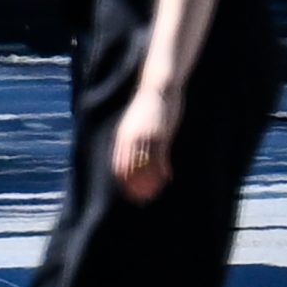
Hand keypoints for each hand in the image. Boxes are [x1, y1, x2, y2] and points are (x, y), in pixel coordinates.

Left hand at [112, 85, 177, 202]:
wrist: (158, 88)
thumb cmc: (148, 106)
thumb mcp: (135, 123)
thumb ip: (131, 138)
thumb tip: (132, 152)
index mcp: (123, 136)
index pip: (118, 163)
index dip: (122, 179)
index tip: (127, 191)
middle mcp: (132, 138)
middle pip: (130, 168)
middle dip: (134, 185)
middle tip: (139, 198)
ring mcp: (146, 137)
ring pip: (146, 166)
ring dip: (150, 181)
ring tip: (154, 192)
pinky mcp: (160, 135)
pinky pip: (160, 158)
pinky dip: (163, 170)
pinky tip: (167, 177)